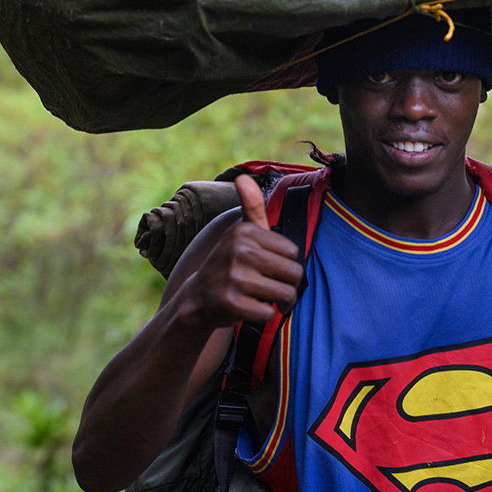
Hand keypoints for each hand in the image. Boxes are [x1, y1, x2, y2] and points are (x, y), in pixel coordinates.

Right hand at [182, 175, 303, 327]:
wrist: (197, 298)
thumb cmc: (229, 264)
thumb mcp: (240, 234)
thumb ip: (251, 207)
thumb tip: (243, 177)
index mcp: (244, 231)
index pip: (292, 253)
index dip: (284, 264)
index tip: (268, 268)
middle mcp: (239, 250)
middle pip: (294, 274)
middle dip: (287, 286)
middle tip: (270, 288)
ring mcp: (234, 277)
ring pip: (285, 294)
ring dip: (279, 302)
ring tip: (263, 298)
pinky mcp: (231, 303)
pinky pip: (269, 313)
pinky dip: (263, 315)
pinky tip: (248, 308)